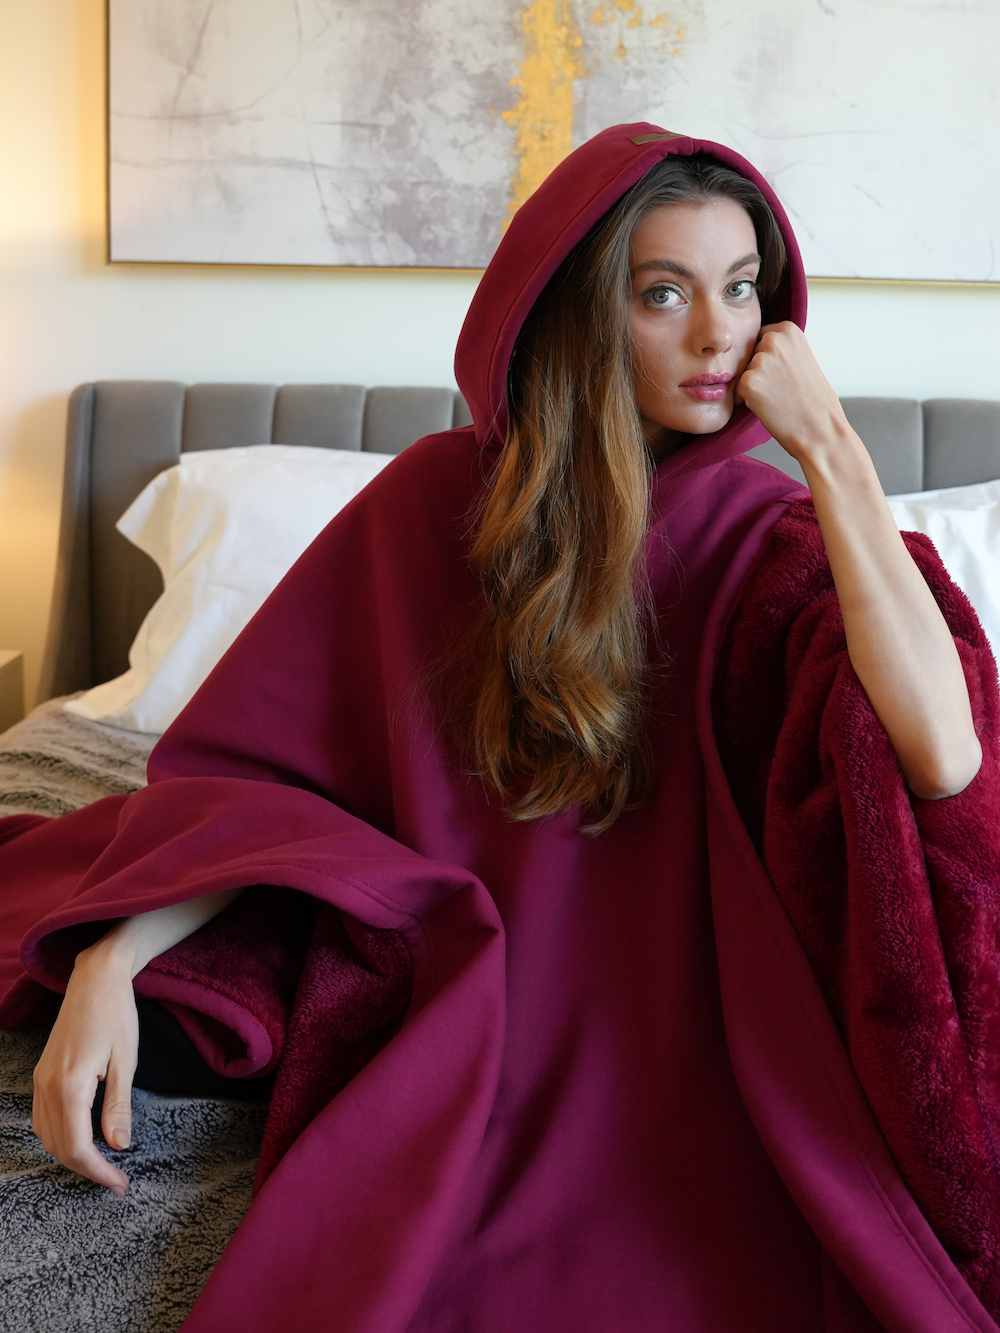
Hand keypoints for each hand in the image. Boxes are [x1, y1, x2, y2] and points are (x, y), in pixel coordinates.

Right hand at [32, 942, 137, 1195]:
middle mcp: (47, 1087)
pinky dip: (60, 1136)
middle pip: (59, 1148)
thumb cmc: (116, 1014)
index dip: (98, 1172)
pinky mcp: (41, 1074)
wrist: (95, 979)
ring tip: (102, 1165)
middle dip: (87, 1170)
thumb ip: (118, 1107)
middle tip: (116, 1180)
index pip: (77, 1148)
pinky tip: (82, 1137)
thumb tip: (118, 1146)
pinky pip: (42, 1119)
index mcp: (69, 1086)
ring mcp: (39, 1080)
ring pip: (47, 1136)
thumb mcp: (125, 1062)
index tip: (120, 1184)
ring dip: (72, 1156)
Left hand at [736, 321, 850, 466]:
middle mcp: (773, 340)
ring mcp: (760, 360)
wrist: (820, 428)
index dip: (768, 360)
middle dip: (758, 371)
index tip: (784, 374)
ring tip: (777, 398)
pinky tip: (768, 407)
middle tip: (781, 389)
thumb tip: (758, 346)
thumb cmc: (814, 399)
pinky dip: (746, 401)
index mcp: (788, 330)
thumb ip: (782, 348)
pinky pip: (737, 390)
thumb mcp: (803, 358)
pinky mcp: (748, 382)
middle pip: (749, 354)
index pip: (760, 338)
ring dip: (754, 386)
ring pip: (744, 372)